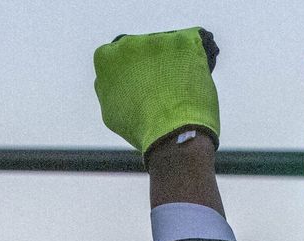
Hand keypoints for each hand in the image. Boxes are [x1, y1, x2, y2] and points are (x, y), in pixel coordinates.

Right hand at [93, 29, 221, 155]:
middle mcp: (128, 43)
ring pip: (169, 47)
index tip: (144, 85)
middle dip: (154, 64)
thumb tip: (118, 81)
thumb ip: (109, 89)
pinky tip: (197, 76)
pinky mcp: (182, 42)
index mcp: (106, 58)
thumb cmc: (141, 130)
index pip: (120, 57)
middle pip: (144, 49)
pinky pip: (193, 43)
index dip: (134, 72)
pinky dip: (196, 57)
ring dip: (175, 62)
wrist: (171, 136)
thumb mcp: (110, 111)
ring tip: (181, 89)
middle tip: (165, 88)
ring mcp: (156, 41)